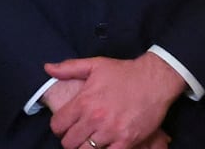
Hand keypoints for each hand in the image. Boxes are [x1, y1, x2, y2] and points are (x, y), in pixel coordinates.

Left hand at [45, 53, 185, 148]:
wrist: (156, 78)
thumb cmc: (125, 72)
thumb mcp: (97, 65)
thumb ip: (70, 68)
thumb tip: (48, 68)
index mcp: (84, 101)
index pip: (57, 126)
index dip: (61, 125)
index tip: (70, 122)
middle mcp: (95, 118)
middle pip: (68, 143)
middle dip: (73, 138)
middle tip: (83, 131)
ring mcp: (110, 131)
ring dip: (87, 146)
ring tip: (95, 138)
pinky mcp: (125, 141)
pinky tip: (108, 142)